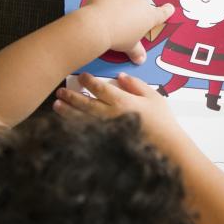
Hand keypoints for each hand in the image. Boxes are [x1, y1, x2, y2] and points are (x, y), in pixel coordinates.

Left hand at [54, 72, 180, 147]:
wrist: (166, 148)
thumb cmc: (162, 122)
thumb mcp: (154, 98)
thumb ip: (137, 85)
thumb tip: (121, 77)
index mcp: (122, 102)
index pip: (100, 88)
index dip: (89, 81)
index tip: (82, 76)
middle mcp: (110, 115)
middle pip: (85, 103)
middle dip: (72, 96)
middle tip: (60, 91)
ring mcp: (106, 129)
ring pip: (82, 118)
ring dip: (68, 111)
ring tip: (57, 105)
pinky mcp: (106, 141)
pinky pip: (87, 132)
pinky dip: (76, 128)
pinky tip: (67, 125)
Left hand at [84, 0, 174, 63]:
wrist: (98, 26)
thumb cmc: (118, 37)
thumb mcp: (129, 47)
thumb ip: (137, 51)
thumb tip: (141, 60)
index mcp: (148, 16)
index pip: (162, 13)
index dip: (166, 11)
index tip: (170, 8)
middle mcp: (139, 0)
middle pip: (138, 4)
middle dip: (131, 10)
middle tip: (121, 23)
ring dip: (117, 4)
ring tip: (107, 16)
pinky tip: (97, 7)